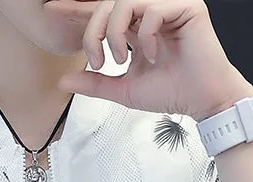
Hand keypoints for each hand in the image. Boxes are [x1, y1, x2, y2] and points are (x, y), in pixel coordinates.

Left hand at [45, 0, 252, 120]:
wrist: (201, 101)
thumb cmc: (171, 92)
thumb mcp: (123, 89)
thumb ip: (94, 82)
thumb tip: (64, 80)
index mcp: (135, 28)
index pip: (101, 12)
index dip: (76, 10)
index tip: (51, 10)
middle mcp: (149, 13)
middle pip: (107, 4)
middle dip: (94, 32)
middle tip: (98, 60)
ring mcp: (168, 7)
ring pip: (126, 2)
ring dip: (115, 34)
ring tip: (122, 60)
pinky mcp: (186, 6)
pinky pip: (153, 9)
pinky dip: (146, 36)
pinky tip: (153, 55)